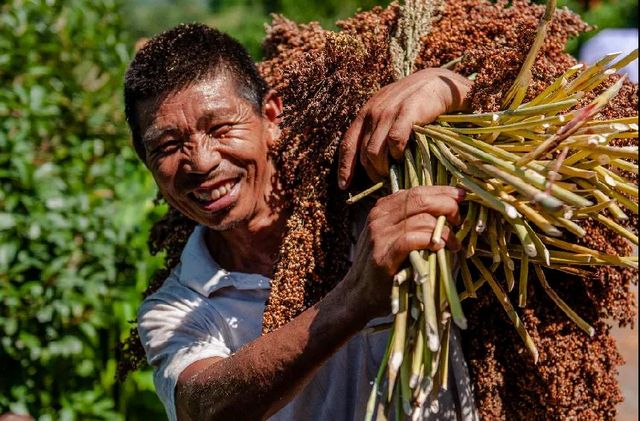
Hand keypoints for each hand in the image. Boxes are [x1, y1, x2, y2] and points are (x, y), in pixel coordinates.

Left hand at [338, 68, 471, 188]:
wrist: (439, 82)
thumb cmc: (415, 102)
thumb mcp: (390, 113)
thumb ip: (379, 131)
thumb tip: (372, 160)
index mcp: (366, 112)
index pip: (348, 143)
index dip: (344, 166)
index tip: (343, 185)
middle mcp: (373, 111)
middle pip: (363, 153)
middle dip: (372, 172)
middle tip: (384, 180)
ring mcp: (388, 111)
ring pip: (375, 151)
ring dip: (383, 167)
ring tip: (394, 173)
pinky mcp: (406, 112)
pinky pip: (394, 141)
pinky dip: (397, 154)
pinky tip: (404, 157)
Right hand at [345, 185, 464, 318]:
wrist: (359, 294)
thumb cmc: (387, 265)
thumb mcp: (396, 235)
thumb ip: (414, 219)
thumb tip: (450, 207)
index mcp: (384, 208)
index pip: (418, 190)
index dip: (443, 192)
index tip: (461, 197)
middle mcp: (379, 217)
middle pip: (421, 199)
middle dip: (447, 206)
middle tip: (459, 220)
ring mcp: (379, 235)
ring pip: (422, 219)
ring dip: (445, 231)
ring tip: (454, 244)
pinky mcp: (383, 255)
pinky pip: (412, 239)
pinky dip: (431, 241)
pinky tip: (440, 249)